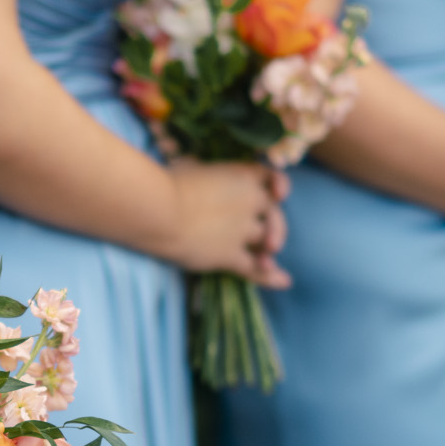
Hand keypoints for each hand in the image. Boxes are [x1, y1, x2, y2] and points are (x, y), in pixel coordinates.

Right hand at [158, 158, 292, 287]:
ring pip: (267, 241)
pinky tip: (285, 280)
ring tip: (267, 257)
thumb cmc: (166, 183)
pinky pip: (255, 268)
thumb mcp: (188, 165)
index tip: (279, 194)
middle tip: (270, 238)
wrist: (159, 210)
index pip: (269, 177)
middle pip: (275, 213)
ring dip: (268, 249)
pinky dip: (270, 276)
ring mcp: (242, 229)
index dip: (278, 185)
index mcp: (241, 175)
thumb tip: (195, 169)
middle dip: (276, 225)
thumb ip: (201, 169)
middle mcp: (249, 201)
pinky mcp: (230, 254)